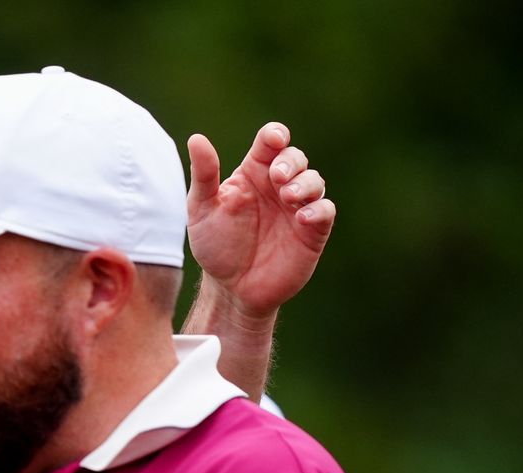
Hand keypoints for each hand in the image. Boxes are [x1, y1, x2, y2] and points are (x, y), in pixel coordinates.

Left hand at [186, 122, 335, 318]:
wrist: (231, 288)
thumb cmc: (216, 246)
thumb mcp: (201, 209)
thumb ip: (204, 176)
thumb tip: (196, 138)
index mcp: (253, 173)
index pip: (270, 142)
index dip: (276, 135)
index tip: (275, 140)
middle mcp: (278, 186)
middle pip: (296, 157)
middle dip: (291, 161)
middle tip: (277, 177)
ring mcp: (297, 208)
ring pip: (315, 180)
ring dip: (305, 183)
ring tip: (288, 196)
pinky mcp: (312, 231)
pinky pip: (326, 211)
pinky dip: (319, 209)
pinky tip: (303, 217)